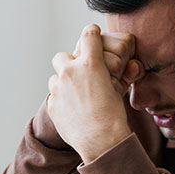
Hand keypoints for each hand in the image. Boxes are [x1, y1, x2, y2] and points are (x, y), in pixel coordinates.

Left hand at [47, 24, 134, 162]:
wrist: (101, 140)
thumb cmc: (113, 115)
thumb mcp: (117, 89)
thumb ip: (111, 75)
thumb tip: (121, 68)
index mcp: (91, 63)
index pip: (88, 35)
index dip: (91, 33)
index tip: (91, 34)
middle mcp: (71, 72)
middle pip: (61, 57)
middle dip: (68, 64)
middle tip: (77, 74)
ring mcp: (58, 88)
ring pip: (55, 79)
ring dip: (63, 85)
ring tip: (76, 98)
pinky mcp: (52, 105)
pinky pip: (54, 98)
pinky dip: (62, 102)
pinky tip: (73, 112)